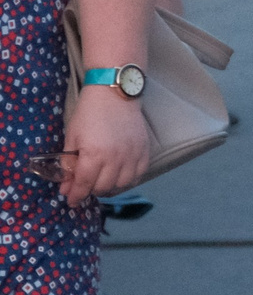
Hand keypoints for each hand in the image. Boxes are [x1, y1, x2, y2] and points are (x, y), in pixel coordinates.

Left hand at [61, 88, 149, 204]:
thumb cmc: (89, 113)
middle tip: (85, 186)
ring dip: (110, 187)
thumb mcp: (72, 137)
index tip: (71, 201)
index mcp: (94, 155)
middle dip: (91, 191)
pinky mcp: (144, 150)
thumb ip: (69, 164)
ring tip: (102, 182)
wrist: (115, 94)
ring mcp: (132, 155)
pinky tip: (120, 176)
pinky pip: (139, 175)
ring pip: (122, 185)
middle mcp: (115, 158)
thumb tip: (66, 187)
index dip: (76, 196)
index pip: (84, 185)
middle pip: (103, 188)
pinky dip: (129, 180)